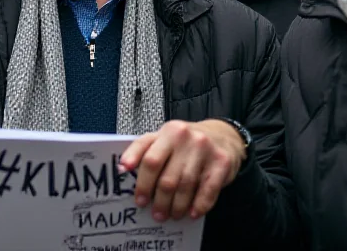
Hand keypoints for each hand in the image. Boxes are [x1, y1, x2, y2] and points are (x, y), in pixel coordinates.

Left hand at [120, 120, 245, 221]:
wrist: (223, 135)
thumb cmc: (187, 141)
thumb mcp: (165, 137)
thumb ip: (145, 149)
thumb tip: (123, 167)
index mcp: (169, 131)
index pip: (150, 159)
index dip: (142, 183)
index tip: (139, 200)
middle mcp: (186, 138)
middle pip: (167, 178)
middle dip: (160, 201)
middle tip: (156, 214)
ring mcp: (205, 150)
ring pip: (186, 187)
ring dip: (177, 207)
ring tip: (172, 215)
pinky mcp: (222, 163)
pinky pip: (208, 191)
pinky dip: (199, 206)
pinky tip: (192, 213)